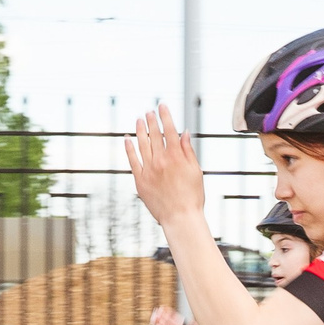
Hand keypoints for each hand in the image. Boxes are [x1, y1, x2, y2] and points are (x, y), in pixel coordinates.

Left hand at [125, 104, 205, 230]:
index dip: (165, 116)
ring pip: (142, 144)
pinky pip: (132, 160)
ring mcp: (149, 170)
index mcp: (176, 157)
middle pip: (154, 135)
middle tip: (149, 111)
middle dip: (152, 121)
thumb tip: (184, 133)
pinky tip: (127, 139)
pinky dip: (129, 148)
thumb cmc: (192, 197)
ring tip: (139, 120)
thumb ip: (188, 151)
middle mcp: (161, 160)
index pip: (170, 130)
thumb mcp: (196, 171)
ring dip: (140, 130)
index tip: (162, 106)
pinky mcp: (140, 180)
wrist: (180, 218)